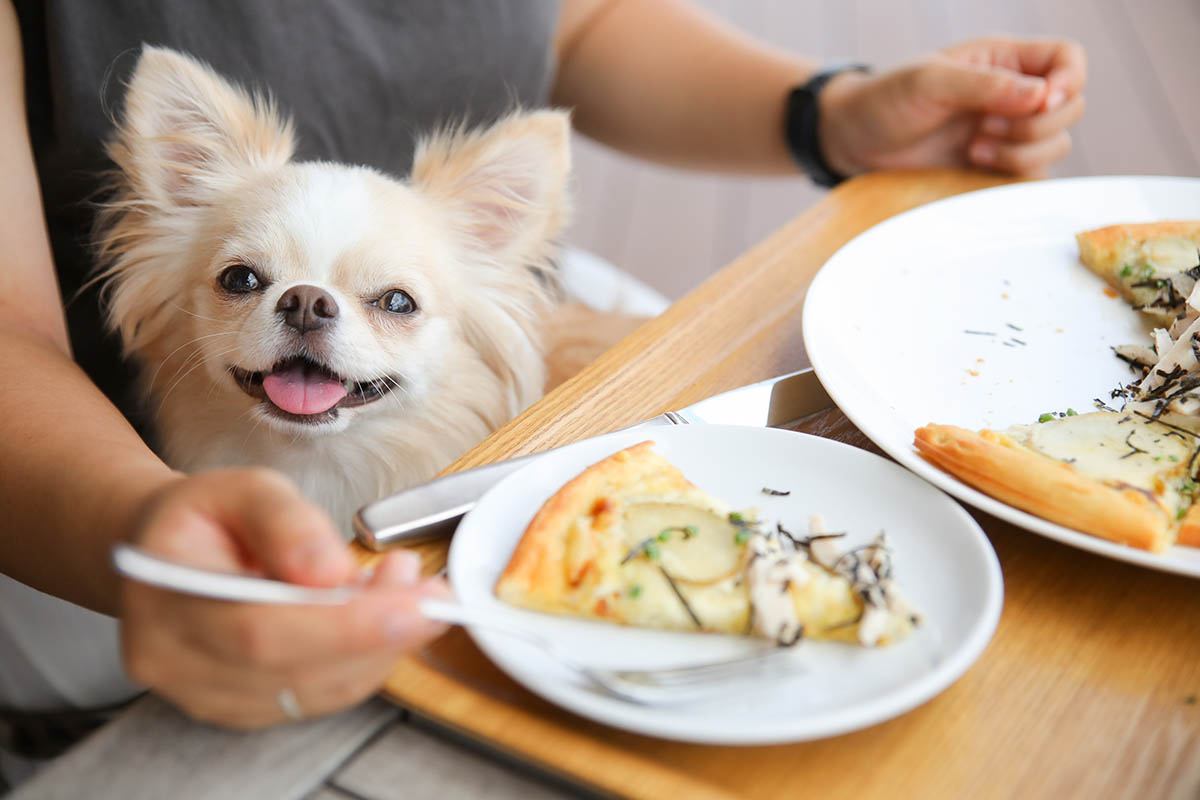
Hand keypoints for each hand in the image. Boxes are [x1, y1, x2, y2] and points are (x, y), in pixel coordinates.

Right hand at [119, 468, 447, 728]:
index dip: (344, 626)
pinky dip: (364, 657)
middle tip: (432, 594)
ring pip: (317, 690)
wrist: (166, 554)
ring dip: (381, 644)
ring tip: (404, 587)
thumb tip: (330, 570)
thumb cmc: (204, 518)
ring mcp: (208, 695)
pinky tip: (379, 613)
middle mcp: (177, 662)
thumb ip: (285, 521)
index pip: (260, 631)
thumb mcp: (240, 487)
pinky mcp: (245, 708)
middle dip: (379, 633)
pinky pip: (320, 695)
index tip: (414, 605)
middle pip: (294, 670)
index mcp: (166, 597)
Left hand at [819, 36, 1086, 177]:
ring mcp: (1006, 133)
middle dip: (1036, 125)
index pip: (1067, 58)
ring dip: (1021, 153)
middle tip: (983, 129)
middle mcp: (1013, 95)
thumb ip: (983, 84)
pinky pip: (1030, 176)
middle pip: (1071, 107)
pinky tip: (973, 167)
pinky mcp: (994, 168)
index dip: (1069, 80)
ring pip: (1055, 146)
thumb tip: (1039, 95)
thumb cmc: (886, 100)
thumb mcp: (929, 81)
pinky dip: (1012, 176)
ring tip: (973, 149)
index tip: (1040, 101)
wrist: (855, 141)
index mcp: (1004, 61)